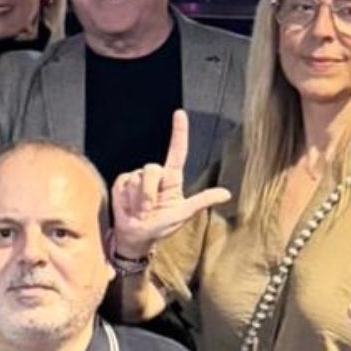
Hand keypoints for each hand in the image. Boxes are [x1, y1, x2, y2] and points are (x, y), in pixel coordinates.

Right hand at [109, 108, 231, 261]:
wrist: (136, 236)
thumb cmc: (161, 226)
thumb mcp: (183, 215)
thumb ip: (202, 201)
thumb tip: (227, 194)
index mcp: (172, 179)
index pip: (177, 151)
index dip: (179, 132)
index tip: (180, 114)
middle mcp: (155, 175)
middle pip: (152, 168)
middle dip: (148, 191)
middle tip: (148, 210)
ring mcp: (137, 177)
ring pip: (137, 178)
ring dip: (138, 200)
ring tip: (140, 211)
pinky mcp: (122, 182)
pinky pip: (123, 184)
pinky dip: (126, 199)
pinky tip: (128, 206)